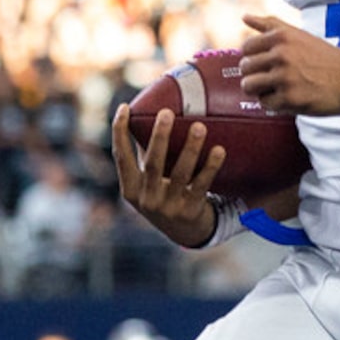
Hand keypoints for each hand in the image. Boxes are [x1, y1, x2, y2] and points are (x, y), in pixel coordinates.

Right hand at [111, 103, 225, 248]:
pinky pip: (202, 185)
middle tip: (166, 112)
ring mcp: (168, 207)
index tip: (124, 107)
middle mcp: (147, 198)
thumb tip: (151, 111)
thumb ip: (147, 154)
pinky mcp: (190, 211)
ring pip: (180, 174)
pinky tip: (219, 150)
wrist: (185, 232)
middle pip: (153, 163)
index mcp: (131, 188)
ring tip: (199, 126)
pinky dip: (210, 167)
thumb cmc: (164, 194)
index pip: (121, 156)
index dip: (120, 132)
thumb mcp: (149, 182)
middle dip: (159, 137)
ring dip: (190, 148)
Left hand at [240, 14, 339, 115]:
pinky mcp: (289, 98)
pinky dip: (273, 102)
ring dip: (259, 89)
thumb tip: (244, 16)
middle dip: (254, 74)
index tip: (264, 63)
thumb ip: (270, 25)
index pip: (246, 48)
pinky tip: (286, 96)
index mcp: (281, 37)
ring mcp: (284, 77)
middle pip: (245, 68)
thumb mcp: (299, 35)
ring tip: (273, 88)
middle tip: (269, 77)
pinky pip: (264, 102)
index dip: (253, 57)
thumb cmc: (324, 57)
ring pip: (249, 86)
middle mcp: (281, 55)